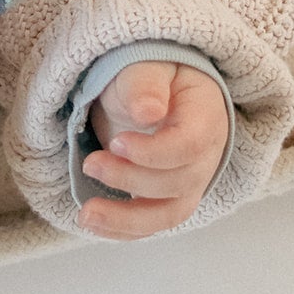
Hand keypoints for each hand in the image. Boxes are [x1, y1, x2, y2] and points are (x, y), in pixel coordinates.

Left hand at [78, 60, 226, 239]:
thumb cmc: (152, 74)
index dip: (154, 152)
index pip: (190, 145)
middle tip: (90, 163)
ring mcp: (190, 181)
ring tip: (87, 215)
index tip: (116, 142)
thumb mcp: (147, 65)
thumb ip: (145, 84)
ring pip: (167, 214)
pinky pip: (153, 222)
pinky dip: (124, 228)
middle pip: (177, 182)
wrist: (154, 88)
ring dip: (126, 219)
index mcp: (206, 116)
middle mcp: (206, 156)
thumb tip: (147, 111)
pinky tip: (95, 224)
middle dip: (130, 179)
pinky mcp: (169, 197)